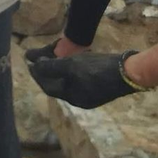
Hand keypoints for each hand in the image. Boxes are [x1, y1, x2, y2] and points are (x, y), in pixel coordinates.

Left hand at [28, 50, 144, 108]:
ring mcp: (92, 94)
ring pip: (69, 82)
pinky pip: (80, 79)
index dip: (37, 74)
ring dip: (60, 70)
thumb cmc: (97, 69)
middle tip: (39, 59)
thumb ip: (51, 67)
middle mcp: (80, 99)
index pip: (48, 86)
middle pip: (58, 85)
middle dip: (47, 72)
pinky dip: (72, 70)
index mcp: (72, 97)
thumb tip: (34, 66)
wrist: (129, 72)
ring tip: (54, 58)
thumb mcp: (71, 66)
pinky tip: (73, 61)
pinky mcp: (100, 87)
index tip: (29, 63)